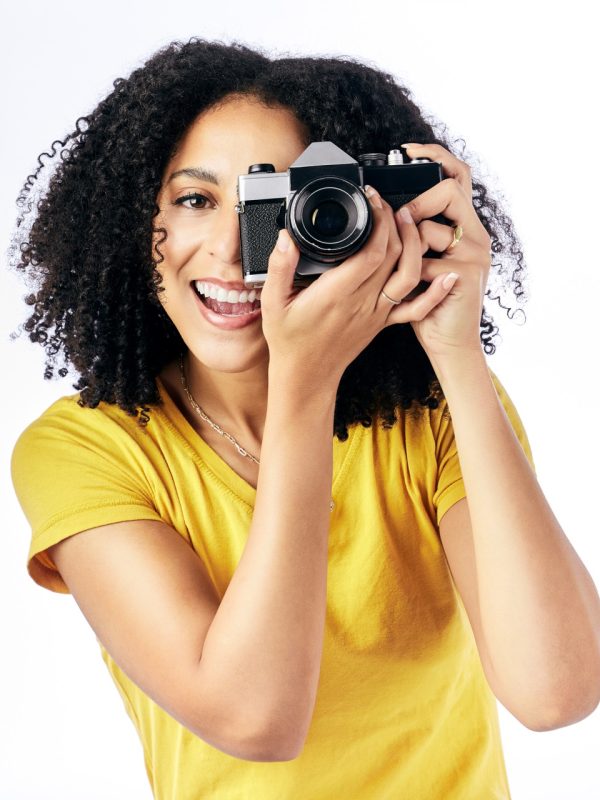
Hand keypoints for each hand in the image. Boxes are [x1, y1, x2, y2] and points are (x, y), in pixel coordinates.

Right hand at [260, 180, 464, 391]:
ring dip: (415, 246)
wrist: (306, 375)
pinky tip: (446, 277)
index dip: (378, 220)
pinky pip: (414, 308)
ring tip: (408, 222)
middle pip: (394, 255)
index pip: (371, 251)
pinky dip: (434, 293)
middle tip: (386, 202)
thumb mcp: (273, 302)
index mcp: (337, 293)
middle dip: (396, 221)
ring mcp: (377, 313)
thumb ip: (279, 268)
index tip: (371, 200)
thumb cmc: (289, 340)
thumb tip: (285, 238)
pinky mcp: (383, 322)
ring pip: (409, 275)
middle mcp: (362, 302)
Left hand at [381, 142, 492, 360]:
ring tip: (408, 273)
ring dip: (408, 249)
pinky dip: (411, 278)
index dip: (436, 156)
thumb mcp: (420, 262)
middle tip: (400, 222)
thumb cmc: (429, 305)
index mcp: (464, 227)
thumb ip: (413, 234)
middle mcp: (476, 234)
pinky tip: (414, 292)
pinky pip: (425, 263)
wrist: (449, 343)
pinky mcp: (466, 274)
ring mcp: (474, 253)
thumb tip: (387, 211)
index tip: (408, 151)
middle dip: (417, 204)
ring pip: (429, 230)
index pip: (458, 176)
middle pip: (449, 190)